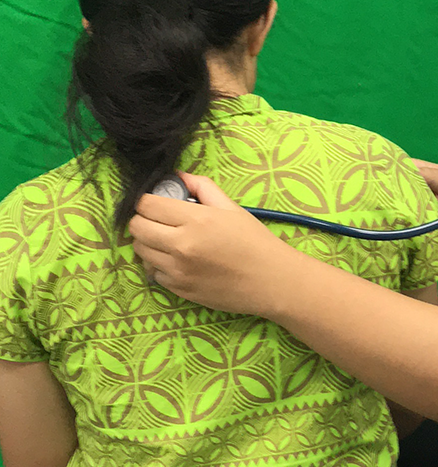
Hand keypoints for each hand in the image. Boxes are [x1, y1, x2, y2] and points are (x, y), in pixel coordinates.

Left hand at [128, 173, 295, 316]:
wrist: (271, 281)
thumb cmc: (255, 241)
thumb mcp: (232, 207)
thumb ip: (202, 187)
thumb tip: (177, 177)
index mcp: (196, 220)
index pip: (147, 204)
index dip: (148, 199)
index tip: (157, 201)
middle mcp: (181, 245)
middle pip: (136, 227)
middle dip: (144, 219)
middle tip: (161, 219)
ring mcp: (177, 270)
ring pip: (139, 250)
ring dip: (149, 242)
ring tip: (168, 239)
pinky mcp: (178, 289)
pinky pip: (151, 272)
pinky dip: (158, 263)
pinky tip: (177, 259)